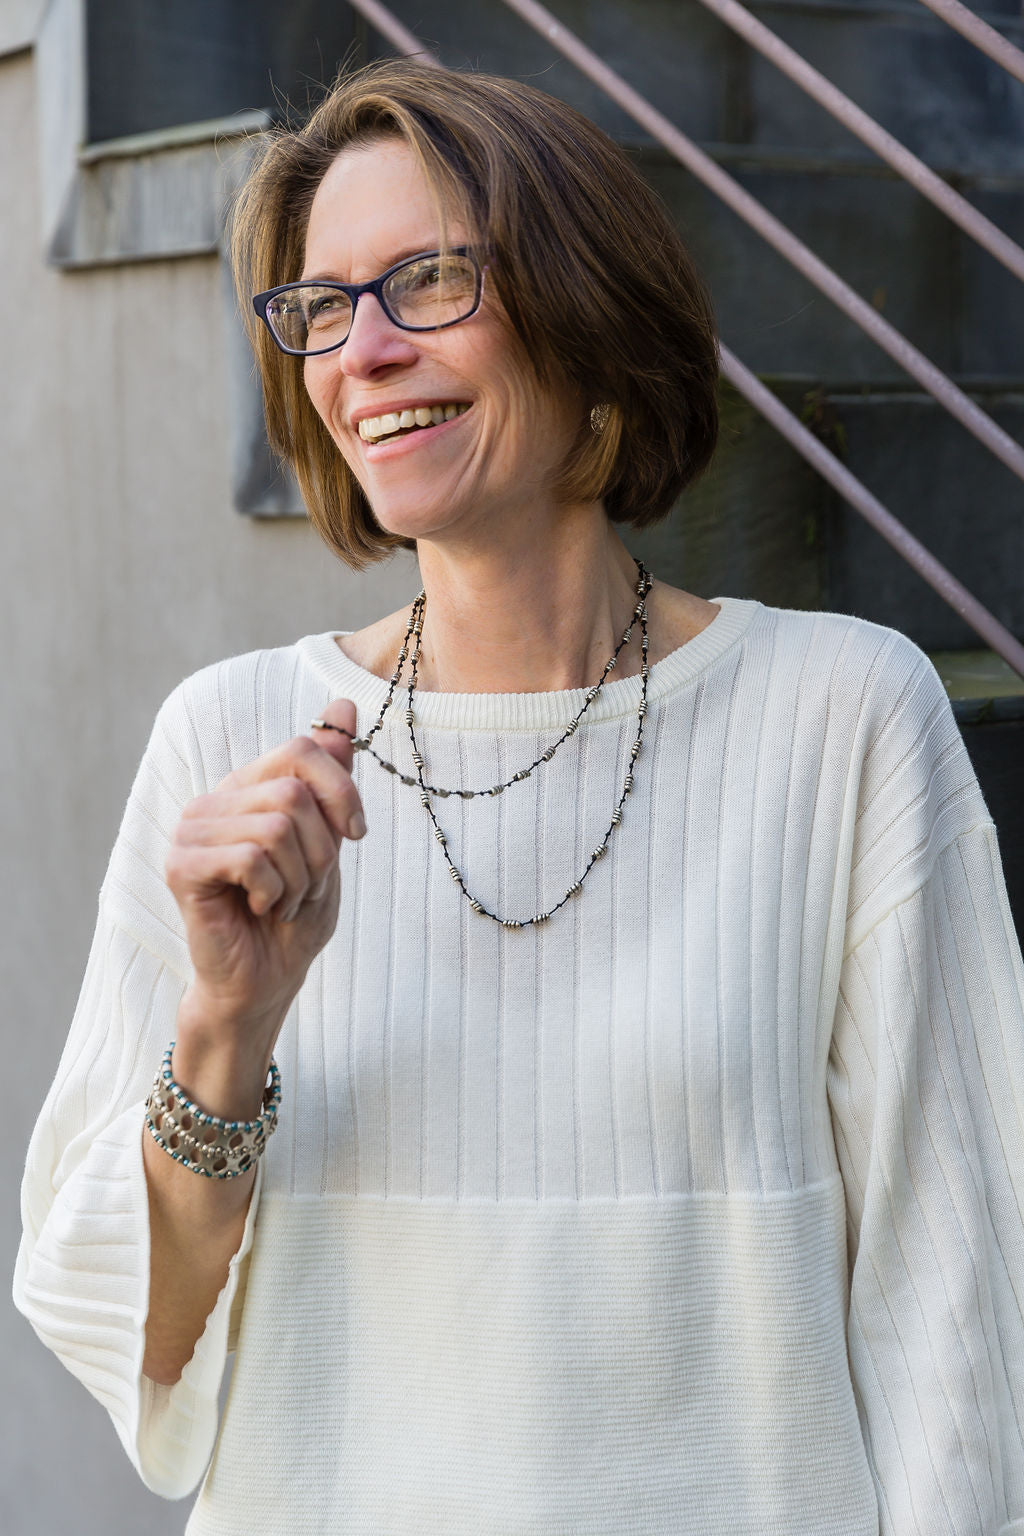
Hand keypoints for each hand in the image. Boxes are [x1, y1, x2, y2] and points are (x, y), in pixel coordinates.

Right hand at [165, 698, 363, 1051]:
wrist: (264, 983)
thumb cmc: (294, 917)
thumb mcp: (328, 841)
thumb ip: (329, 777)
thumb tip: (342, 704)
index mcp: (248, 787)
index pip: (303, 747)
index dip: (343, 791)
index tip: (357, 835)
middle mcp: (215, 799)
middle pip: (294, 791)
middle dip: (321, 850)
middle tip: (305, 887)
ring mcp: (191, 829)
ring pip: (278, 826)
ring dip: (300, 878)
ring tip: (282, 902)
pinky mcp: (181, 865)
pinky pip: (252, 858)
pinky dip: (274, 892)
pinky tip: (260, 910)